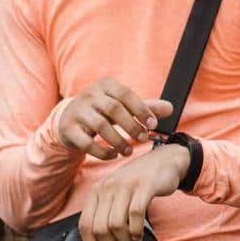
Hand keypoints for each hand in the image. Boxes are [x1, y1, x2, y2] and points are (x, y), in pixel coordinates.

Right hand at [57, 78, 172, 159]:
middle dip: (132, 126)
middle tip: (144, 139)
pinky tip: (113, 155)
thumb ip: (145, 107)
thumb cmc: (103, 111)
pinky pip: (86, 142)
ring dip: (118, 141)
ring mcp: (77, 111)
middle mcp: (89, 95)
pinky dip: (102, 152)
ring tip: (128, 151)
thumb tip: (171, 108)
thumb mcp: (123, 106)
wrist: (69, 120)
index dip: (142, 109)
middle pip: (114, 109)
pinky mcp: (68, 129)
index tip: (153, 125)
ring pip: (100, 126)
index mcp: (105, 85)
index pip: (126, 94)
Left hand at [79, 143, 188, 240]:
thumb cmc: (139, 184)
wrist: (165, 160)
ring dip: (124, 240)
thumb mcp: (116, 198)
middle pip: (100, 228)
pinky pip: (135, 215)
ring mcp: (126, 185)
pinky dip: (136, 231)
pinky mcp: (145, 186)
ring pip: (116, 224)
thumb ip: (102, 221)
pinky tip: (139, 234)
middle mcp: (108, 186)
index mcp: (97, 190)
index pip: (85, 224)